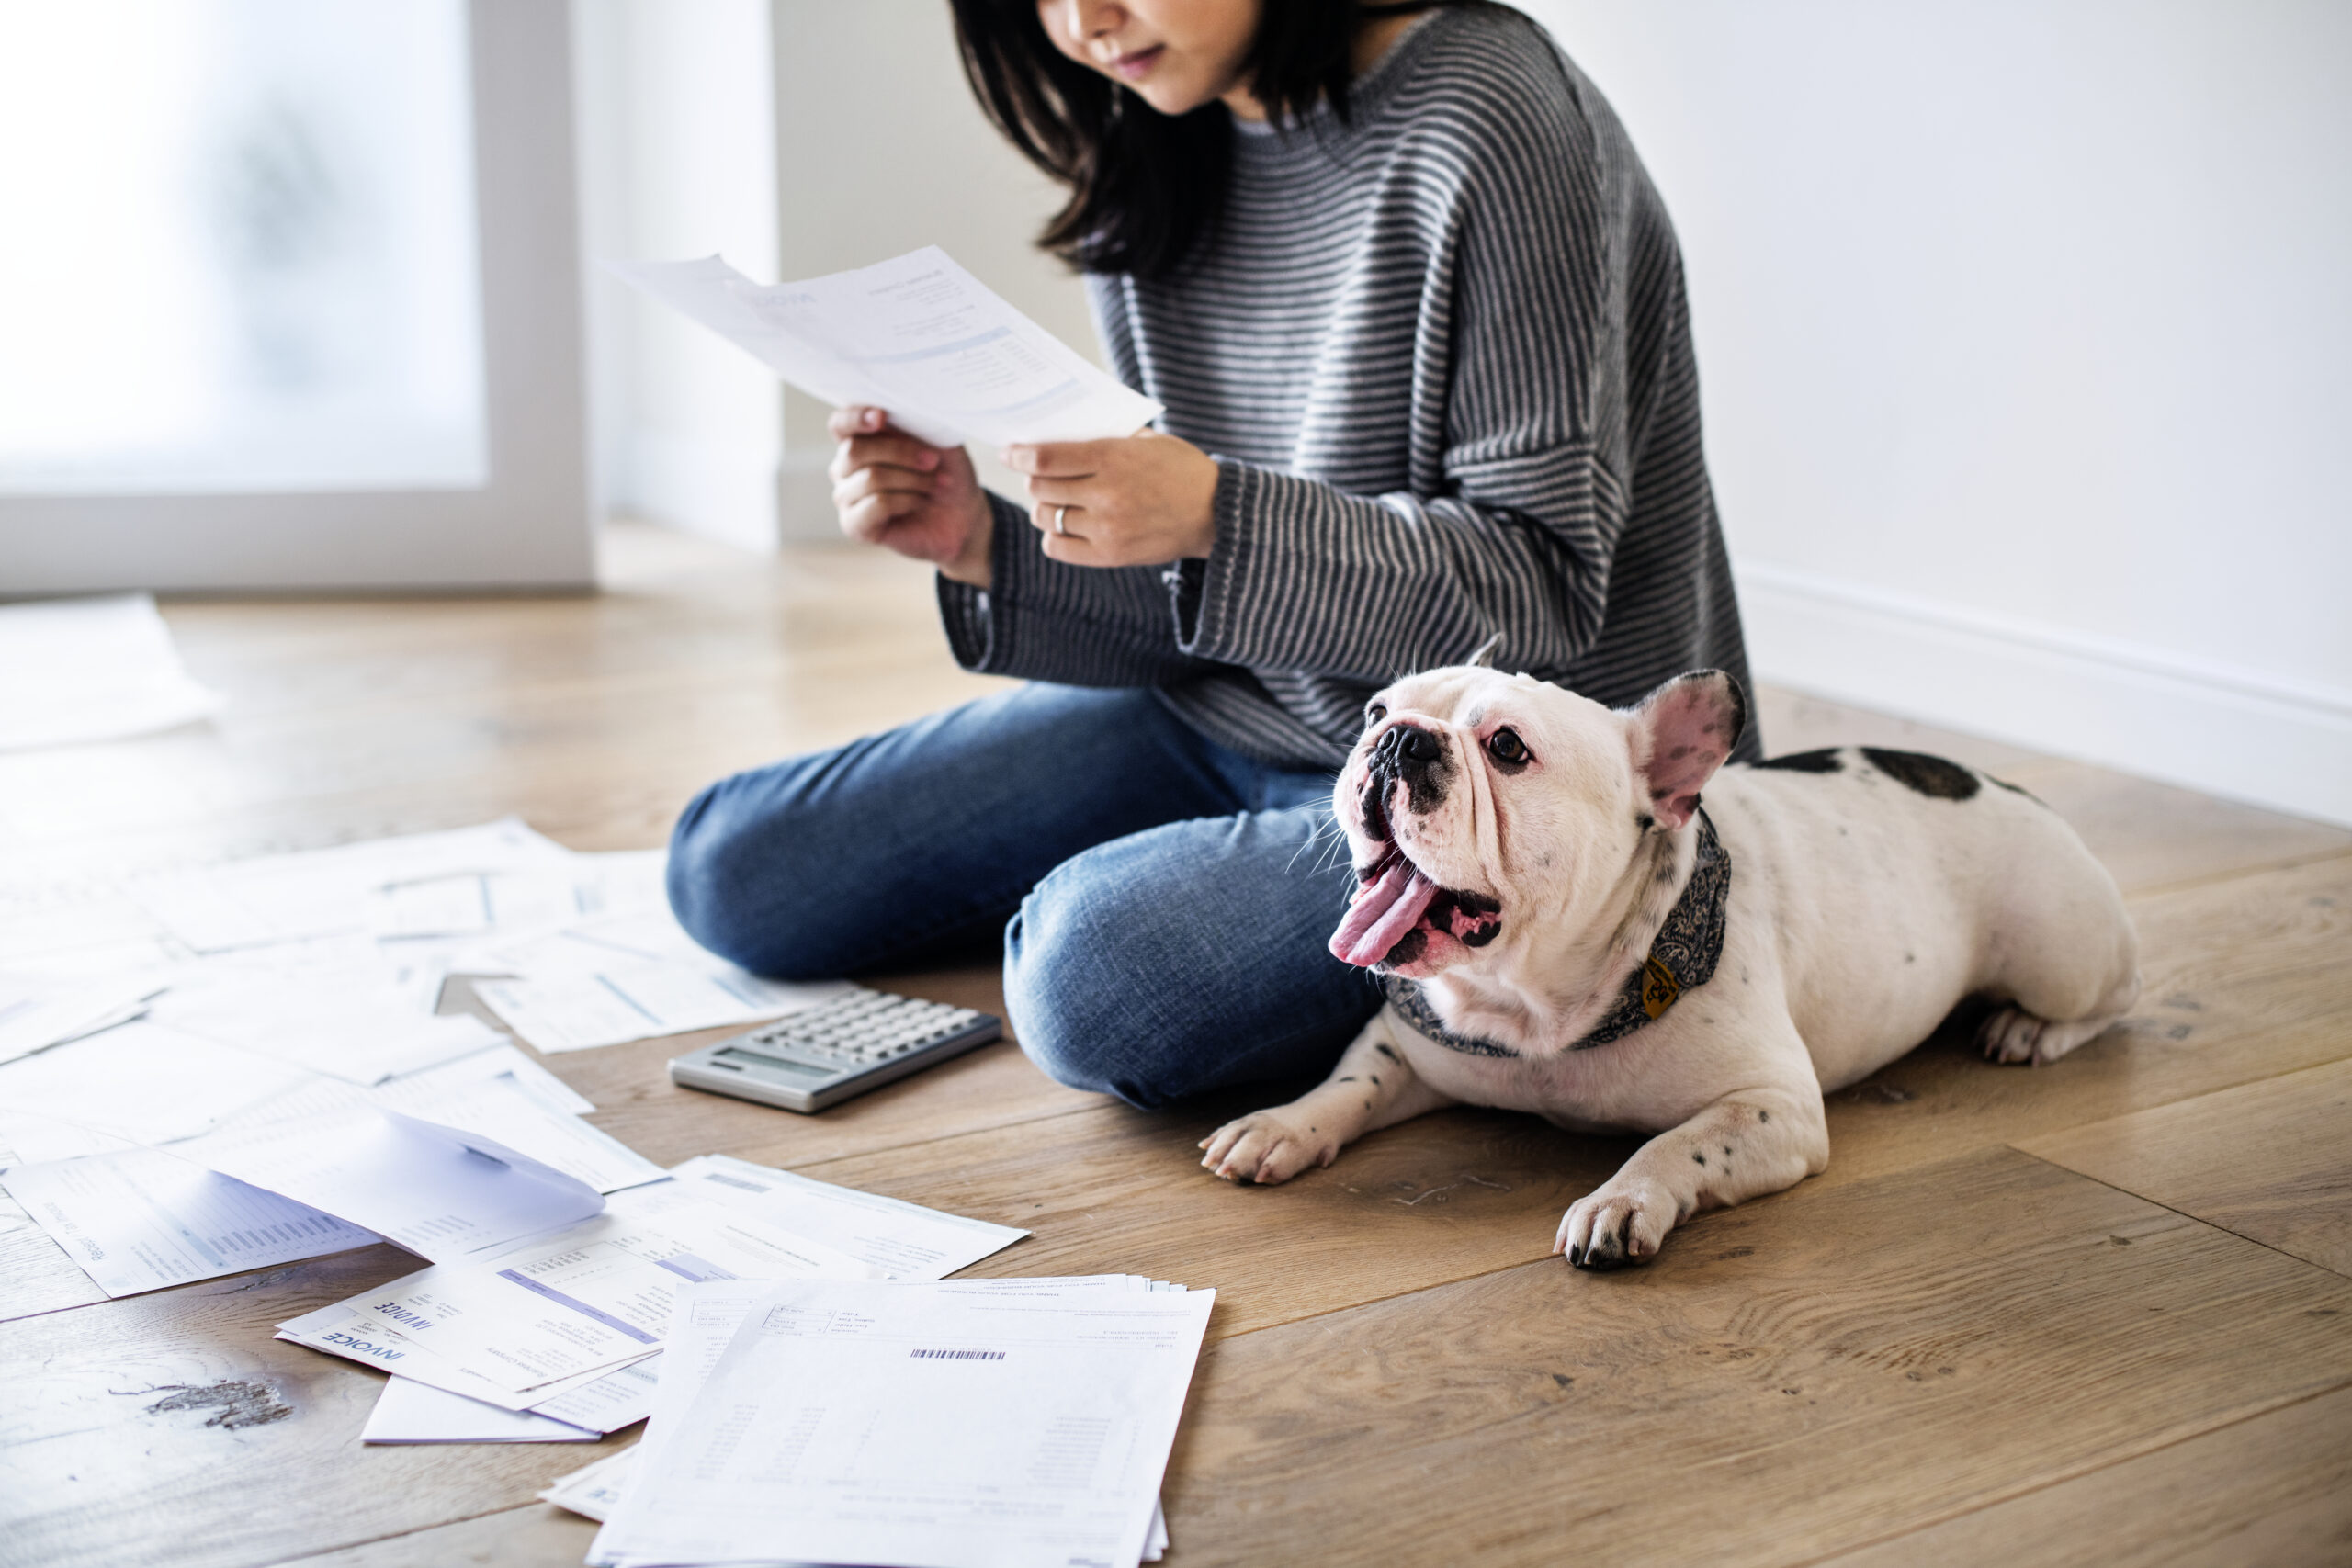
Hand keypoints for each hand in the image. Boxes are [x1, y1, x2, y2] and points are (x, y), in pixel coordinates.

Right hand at [828, 406, 991, 587]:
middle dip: (901, 453)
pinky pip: (876, 505)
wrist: (963, 514)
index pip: (840, 424)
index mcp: (860, 440)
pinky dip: (906, 500)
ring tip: (938, 483)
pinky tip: (921, 501)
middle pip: (855, 450)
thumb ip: (910, 421)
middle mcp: (845, 468)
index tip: (881, 417)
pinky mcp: (855, 525)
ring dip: (912, 479)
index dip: (855, 417)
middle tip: (933, 460)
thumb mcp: (935, 438)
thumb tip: (889, 409)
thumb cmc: (945, 471)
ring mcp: (846, 497)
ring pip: (871, 478)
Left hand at [1000, 429, 1218, 567]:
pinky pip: (1058, 547)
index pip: (1046, 458)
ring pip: (1047, 516)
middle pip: (1041, 487)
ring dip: (1045, 506)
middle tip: (1041, 475)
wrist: (1217, 513)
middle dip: (1035, 478)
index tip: (1009, 452)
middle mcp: (1106, 494)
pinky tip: (1067, 526)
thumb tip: (1056, 437)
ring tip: (1058, 500)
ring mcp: (1107, 527)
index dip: (1019, 454)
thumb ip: (1104, 438)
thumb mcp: (1146, 441)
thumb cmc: (1180, 469)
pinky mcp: (1110, 554)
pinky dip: (1054, 536)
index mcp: (1113, 457)